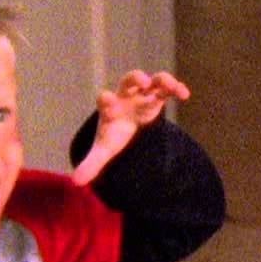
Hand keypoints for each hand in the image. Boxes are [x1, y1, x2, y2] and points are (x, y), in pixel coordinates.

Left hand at [71, 70, 189, 184]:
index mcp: (110, 107)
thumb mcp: (104, 150)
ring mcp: (143, 94)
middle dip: (135, 78)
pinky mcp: (158, 96)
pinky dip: (176, 88)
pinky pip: (168, 88)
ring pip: (153, 80)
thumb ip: (91, 164)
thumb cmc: (114, 134)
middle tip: (142, 81)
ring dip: (161, 80)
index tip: (109, 103)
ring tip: (170, 85)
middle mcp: (126, 96)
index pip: (105, 99)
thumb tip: (75, 182)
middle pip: (128, 80)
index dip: (107, 100)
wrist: (125, 126)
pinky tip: (184, 94)